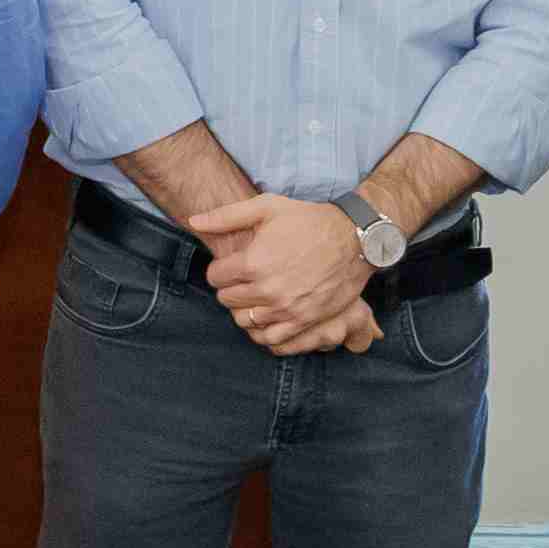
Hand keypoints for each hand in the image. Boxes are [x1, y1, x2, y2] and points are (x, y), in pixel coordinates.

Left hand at [194, 191, 375, 352]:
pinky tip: (268, 317)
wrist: (354, 238)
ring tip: (254, 298)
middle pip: (227, 301)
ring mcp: (287, 309)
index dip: (220, 270)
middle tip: (242, 281)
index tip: (231, 266)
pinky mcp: (305, 321)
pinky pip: (271, 340)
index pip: (215, 278)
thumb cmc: (309, 220)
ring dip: (245, 311)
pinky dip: (264, 332)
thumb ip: (226, 216)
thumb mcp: (267, 207)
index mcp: (253, 262)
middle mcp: (267, 289)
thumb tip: (194, 222)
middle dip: (230, 289)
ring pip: (245, 323)